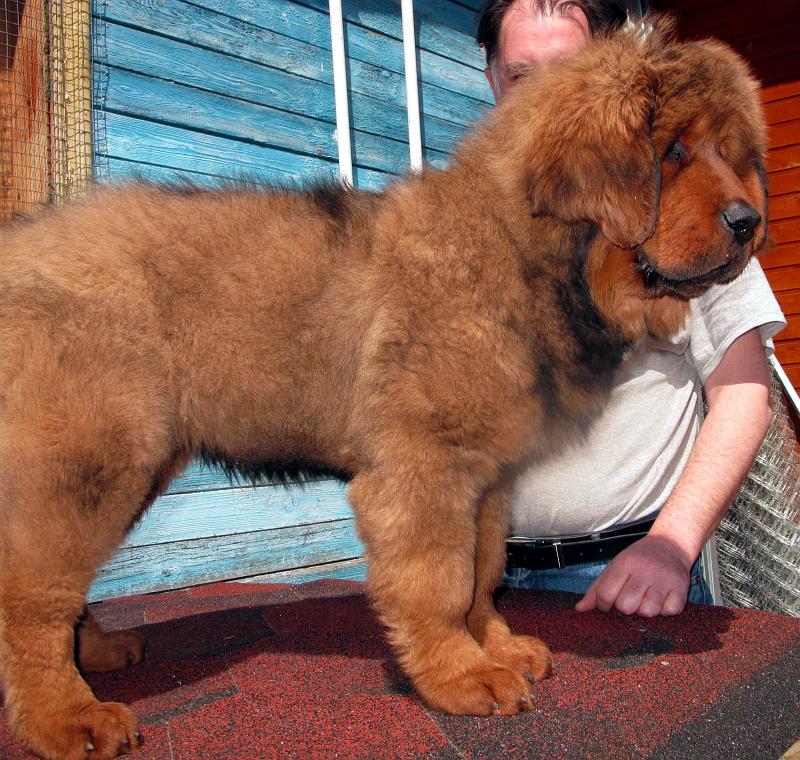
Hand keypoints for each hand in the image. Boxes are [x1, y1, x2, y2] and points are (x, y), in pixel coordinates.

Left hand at [575, 534, 692, 616]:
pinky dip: (665, 609)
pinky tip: (663, 597)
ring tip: (647, 596)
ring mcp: (664, 579)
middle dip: (626, 607)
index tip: (609, 602)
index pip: (605, 594)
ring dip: (646, 609)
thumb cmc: (638, 560)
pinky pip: (669, 612)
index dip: (604, 604)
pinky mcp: (682, 588)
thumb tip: (579, 609)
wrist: (670, 545)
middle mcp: (644, 570)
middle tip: (631, 597)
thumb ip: (597, 589)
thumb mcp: (615, 567)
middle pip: (626, 607)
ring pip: (647, 612)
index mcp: (625, 563)